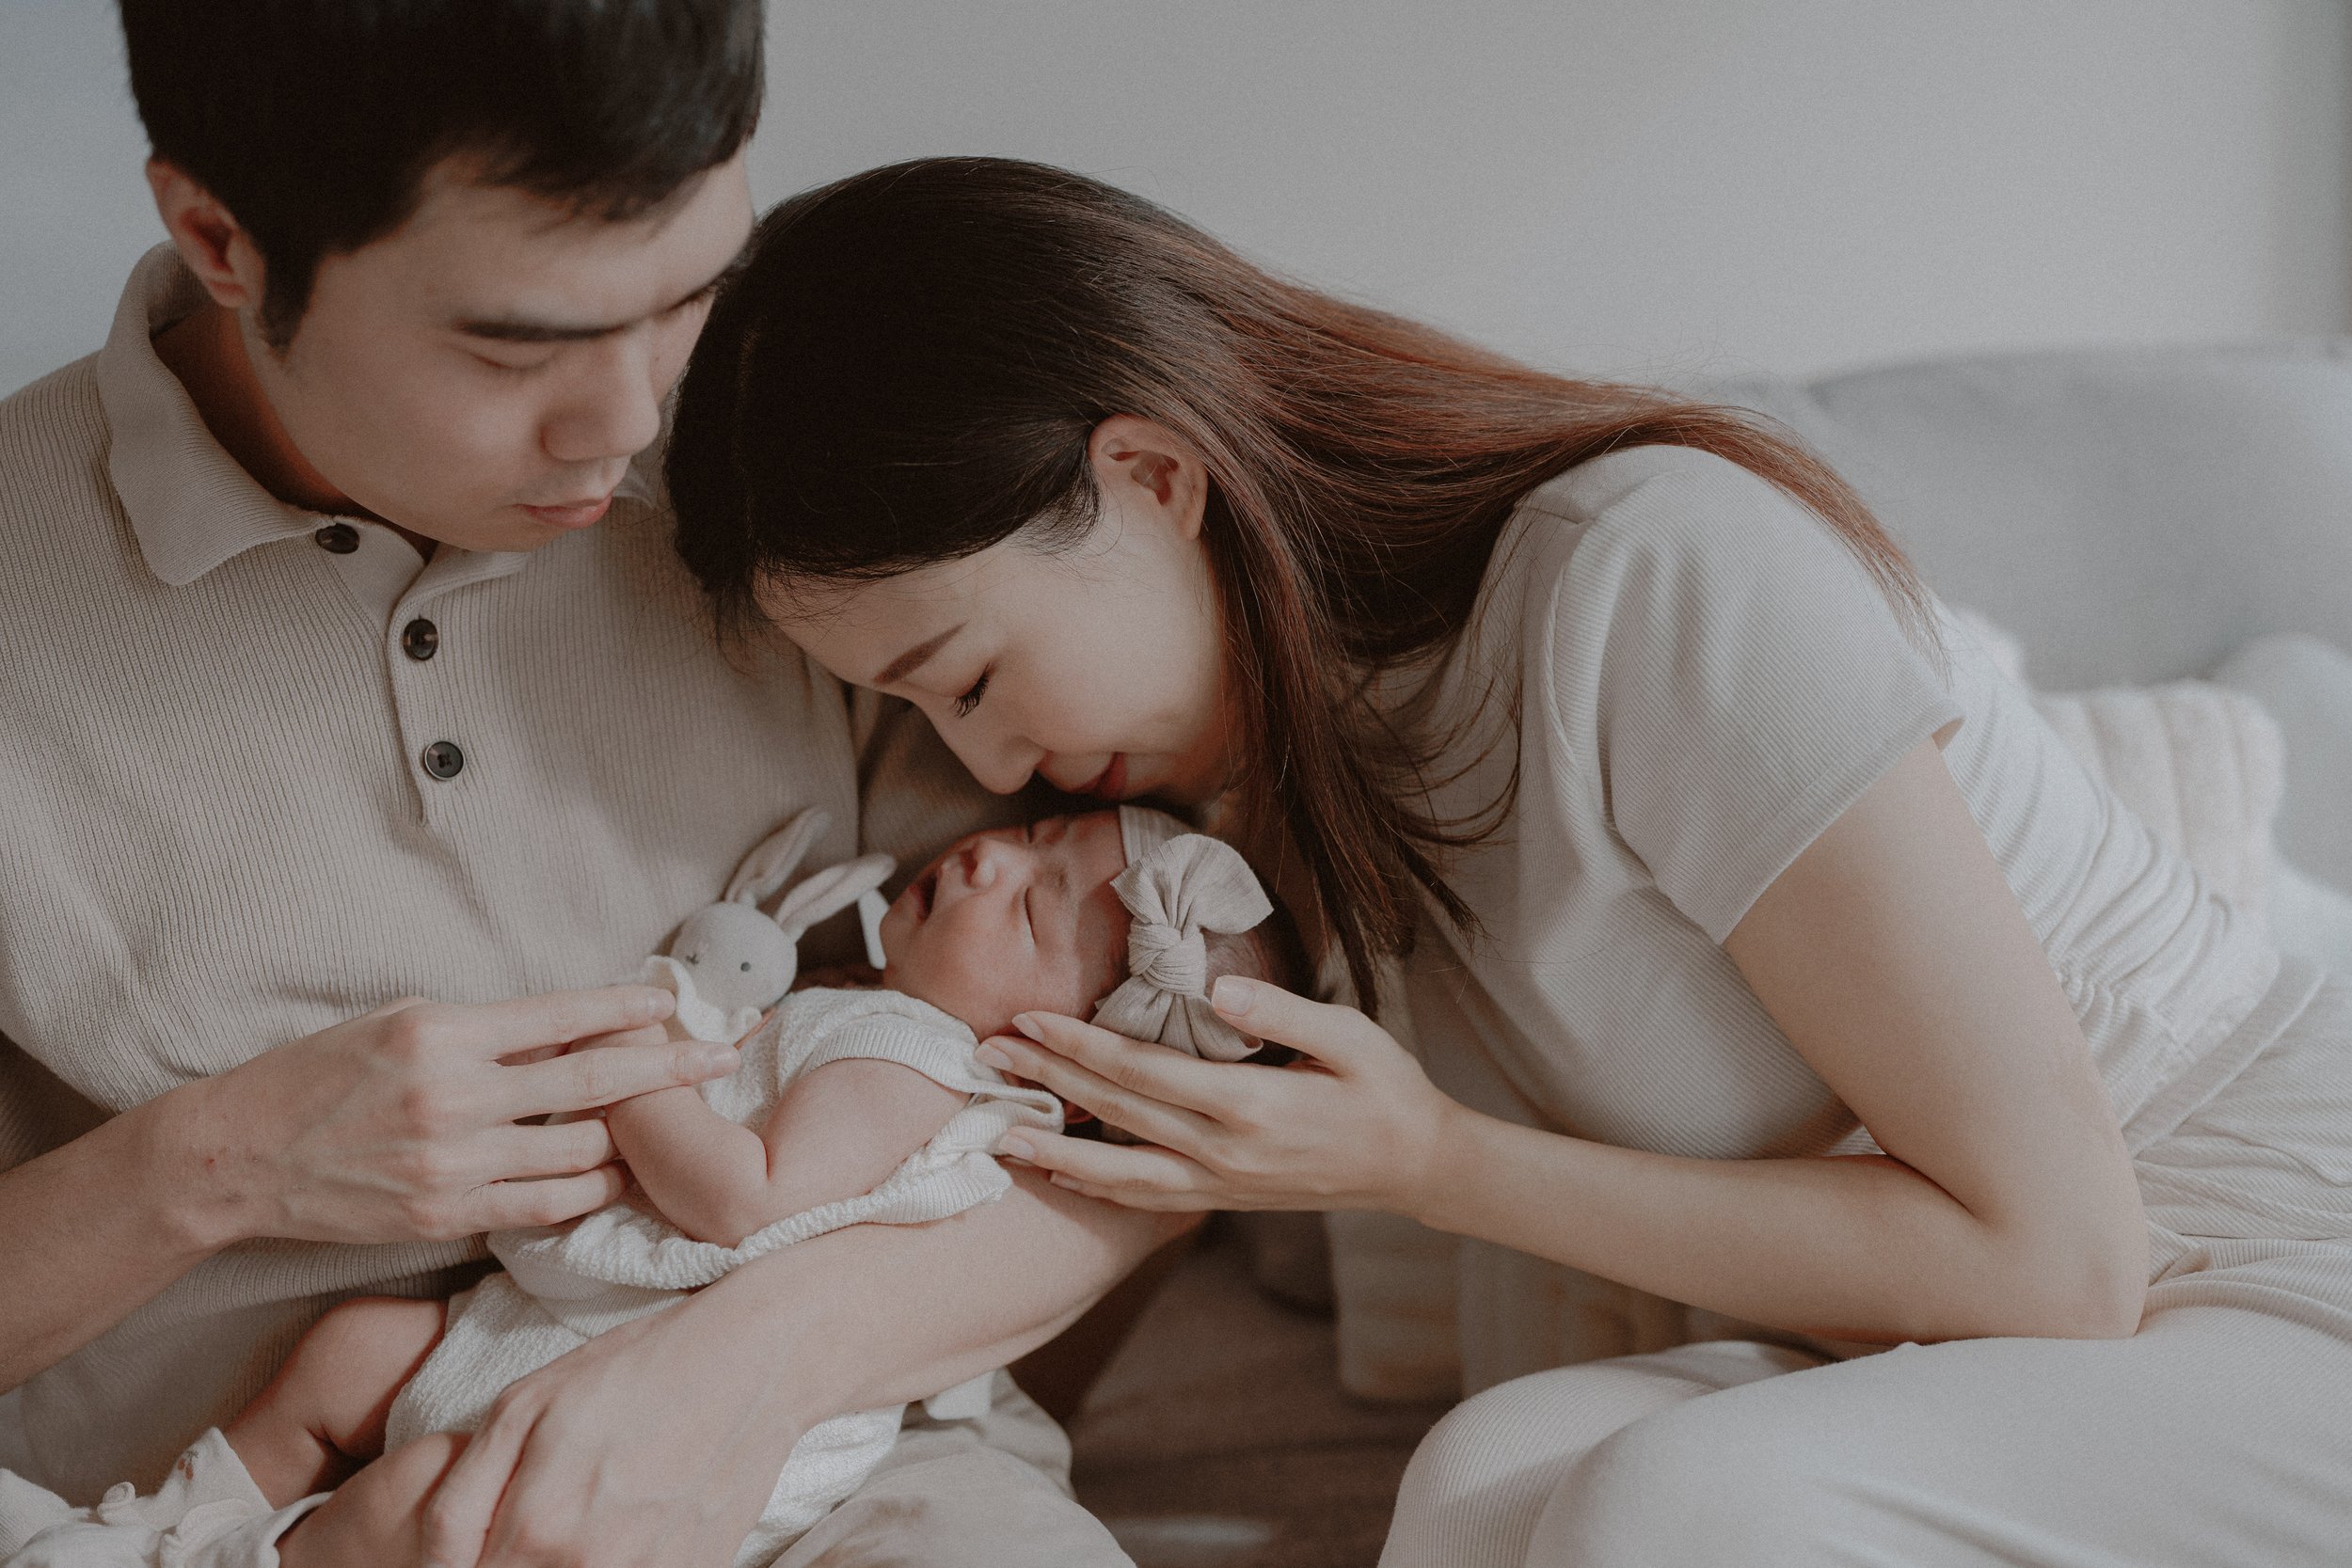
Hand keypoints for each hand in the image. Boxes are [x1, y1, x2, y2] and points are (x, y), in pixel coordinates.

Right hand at [188, 987, 740, 1246]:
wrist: (241, 1155)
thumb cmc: (322, 1075)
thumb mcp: (403, 1023)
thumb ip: (488, 1027)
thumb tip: (574, 1024)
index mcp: (445, 1033)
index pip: (563, 1015)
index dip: (629, 1007)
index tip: (676, 999)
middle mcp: (455, 1097)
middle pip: (593, 1082)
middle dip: (671, 1068)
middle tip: (725, 1055)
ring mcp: (453, 1163)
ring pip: (581, 1152)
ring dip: (634, 1137)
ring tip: (676, 1124)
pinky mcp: (444, 1214)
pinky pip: (545, 1206)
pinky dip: (591, 1190)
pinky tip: (621, 1176)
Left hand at [419, 1278, 809, 1567]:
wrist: (754, 1362)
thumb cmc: (634, 1372)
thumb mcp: (522, 1409)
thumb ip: (459, 1502)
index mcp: (537, 1531)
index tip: (480, 1546)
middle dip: (511, 1565)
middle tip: (536, 1522)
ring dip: (562, 1567)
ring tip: (583, 1522)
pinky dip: (620, 1563)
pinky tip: (625, 1530)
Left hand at [978, 976, 1459, 1214]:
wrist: (1417, 1167)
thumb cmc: (1385, 1089)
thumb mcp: (1349, 1036)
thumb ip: (1282, 1013)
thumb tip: (1216, 990)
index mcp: (1248, 1105)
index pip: (1142, 1071)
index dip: (1079, 1045)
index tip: (1029, 1018)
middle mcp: (1223, 1152)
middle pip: (1116, 1114)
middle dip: (1047, 1083)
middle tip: (986, 1054)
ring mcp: (1220, 1184)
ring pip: (1118, 1173)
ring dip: (1054, 1150)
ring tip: (998, 1132)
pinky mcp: (1222, 1199)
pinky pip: (1144, 1198)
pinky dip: (1095, 1186)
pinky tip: (1058, 1172)